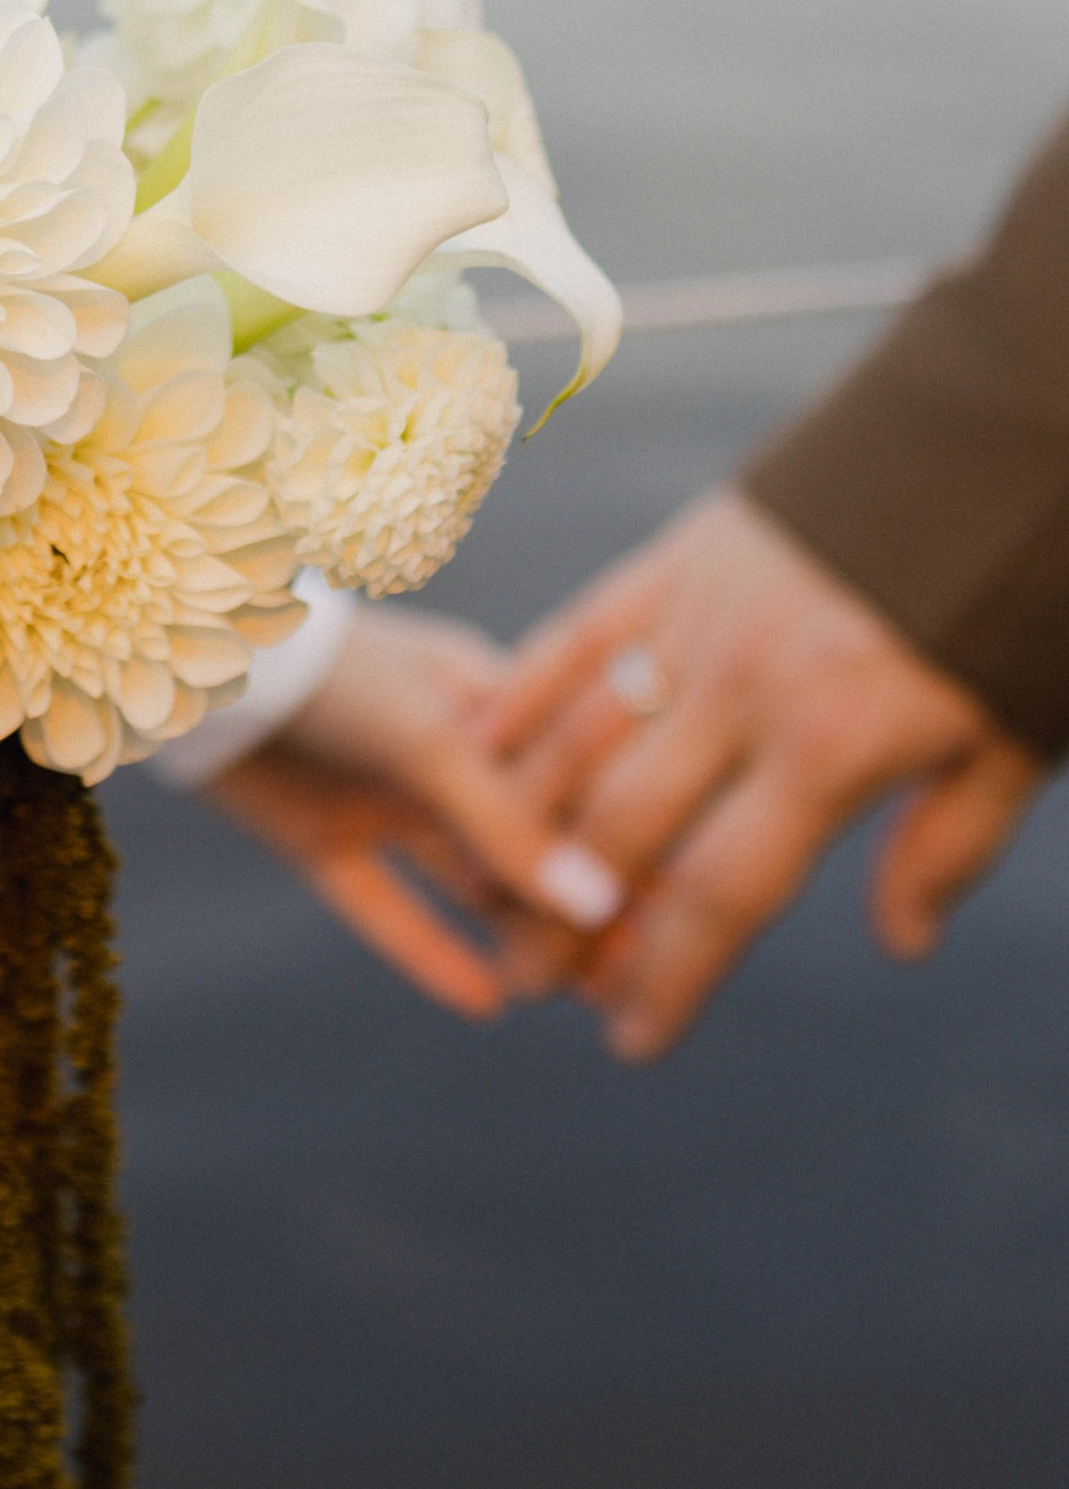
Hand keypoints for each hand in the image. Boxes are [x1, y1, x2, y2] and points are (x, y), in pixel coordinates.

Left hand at [196, 607, 626, 1020]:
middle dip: (582, 900)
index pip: (580, 781)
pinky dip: (431, 952)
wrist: (190, 658)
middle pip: (530, 839)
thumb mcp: (432, 742)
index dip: (629, 839)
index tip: (686, 900)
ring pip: (468, 881)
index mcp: (487, 700)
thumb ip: (510, 826)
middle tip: (641, 971)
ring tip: (580, 996)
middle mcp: (442, 752)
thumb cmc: (328, 673)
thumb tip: (603, 905)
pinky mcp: (323, 839)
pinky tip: (484, 1003)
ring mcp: (383, 796)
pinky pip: (389, 909)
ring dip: (518, 932)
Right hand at [478, 487, 1041, 1058]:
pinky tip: (479, 749)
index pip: (722, 890)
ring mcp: (697, 619)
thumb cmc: (1005, 608)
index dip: (670, 974)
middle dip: (565, 919)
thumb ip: (949, 846)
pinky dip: (520, 695)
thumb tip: (900, 944)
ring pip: (580, 736)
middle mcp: (745, 691)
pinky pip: (575, 635)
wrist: (983, 449)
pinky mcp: (674, 561)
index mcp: (832, 748)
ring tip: (489, 891)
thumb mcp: (1009, 743)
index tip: (632, 1038)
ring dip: (525, 822)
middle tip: (530, 981)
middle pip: (622, 829)